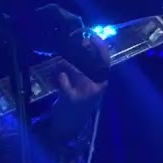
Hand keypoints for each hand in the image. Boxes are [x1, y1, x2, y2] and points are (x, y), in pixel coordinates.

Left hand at [32, 4, 108, 136]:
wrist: (67, 128)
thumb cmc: (75, 104)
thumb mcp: (85, 86)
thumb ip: (85, 69)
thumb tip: (80, 45)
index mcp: (101, 82)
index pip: (105, 60)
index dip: (100, 46)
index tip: (91, 34)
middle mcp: (97, 87)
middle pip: (89, 62)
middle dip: (78, 52)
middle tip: (69, 46)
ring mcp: (85, 93)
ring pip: (75, 70)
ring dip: (64, 64)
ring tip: (58, 66)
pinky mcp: (72, 99)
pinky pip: (64, 81)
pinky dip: (59, 77)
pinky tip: (58, 79)